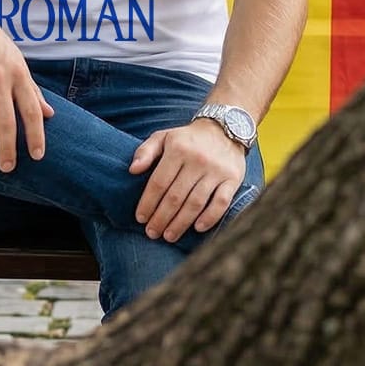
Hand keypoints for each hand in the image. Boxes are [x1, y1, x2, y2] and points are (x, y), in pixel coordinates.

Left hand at [129, 119, 246, 242]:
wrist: (225, 129)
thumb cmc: (188, 139)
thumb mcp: (164, 137)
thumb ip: (145, 151)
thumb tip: (132, 170)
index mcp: (178, 149)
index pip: (159, 182)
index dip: (148, 203)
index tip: (140, 218)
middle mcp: (198, 160)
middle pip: (176, 196)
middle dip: (161, 218)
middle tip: (152, 233)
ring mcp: (216, 171)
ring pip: (195, 203)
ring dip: (180, 223)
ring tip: (169, 236)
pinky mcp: (232, 179)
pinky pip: (221, 202)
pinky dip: (209, 217)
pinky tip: (197, 228)